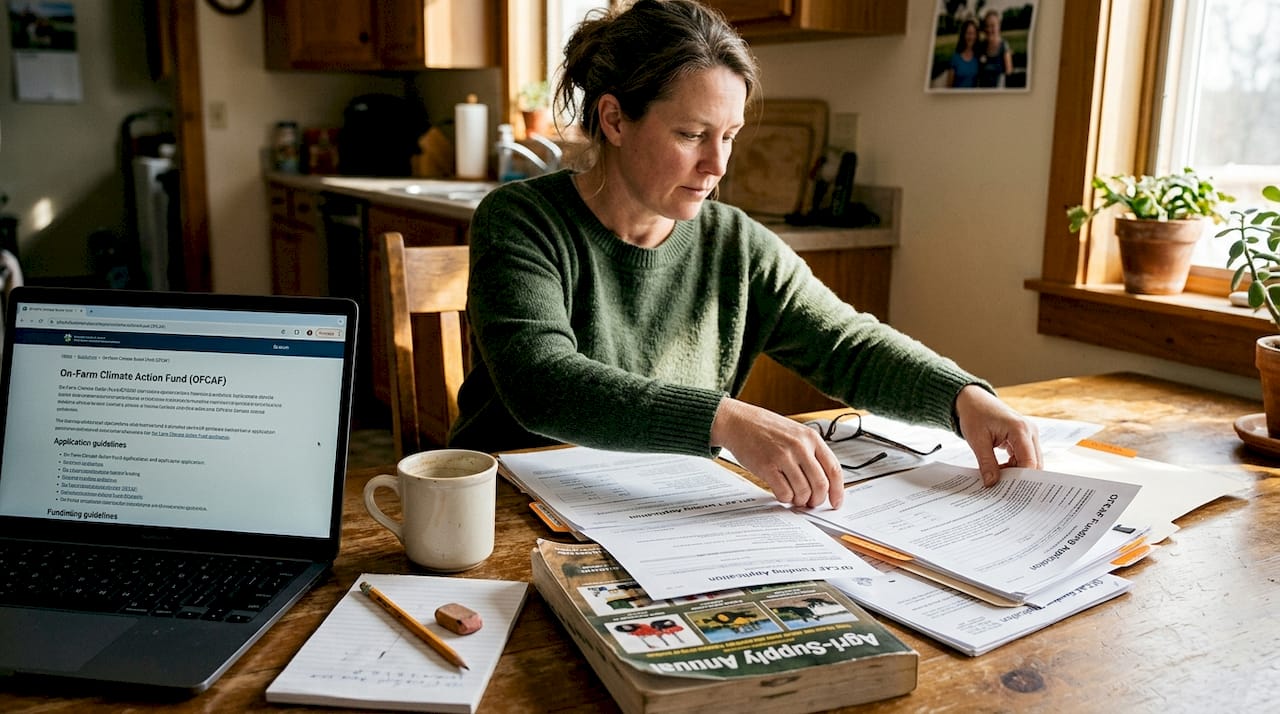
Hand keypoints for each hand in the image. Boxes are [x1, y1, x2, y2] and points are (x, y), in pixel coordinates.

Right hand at [710, 398, 843, 508]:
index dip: (837, 490)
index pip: (833, 469)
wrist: (739, 422)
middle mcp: (800, 447)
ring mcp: (783, 457)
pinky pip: (784, 493)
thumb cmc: (766, 428)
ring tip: (795, 498)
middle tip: (811, 503)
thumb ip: (810, 453)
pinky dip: (786, 499)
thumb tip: (822, 483)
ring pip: (803, 491)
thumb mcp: (795, 433)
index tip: (835, 502)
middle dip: (817, 500)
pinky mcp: (767, 467)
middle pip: (820, 484)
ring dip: (800, 501)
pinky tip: (782, 494)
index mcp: (811, 438)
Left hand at [955, 385, 1041, 486]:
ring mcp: (1029, 434)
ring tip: (998, 477)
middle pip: (1034, 463)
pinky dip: (1014, 465)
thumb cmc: (975, 415)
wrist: (973, 400)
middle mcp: (1030, 431)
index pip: (1029, 461)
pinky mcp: (1025, 438)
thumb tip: (991, 484)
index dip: (1022, 478)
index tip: (1010, 491)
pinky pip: (1025, 457)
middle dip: (1021, 477)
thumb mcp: (977, 441)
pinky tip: (999, 469)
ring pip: (1031, 462)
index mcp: (1020, 429)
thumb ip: (986, 463)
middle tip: (1004, 489)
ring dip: (1016, 471)